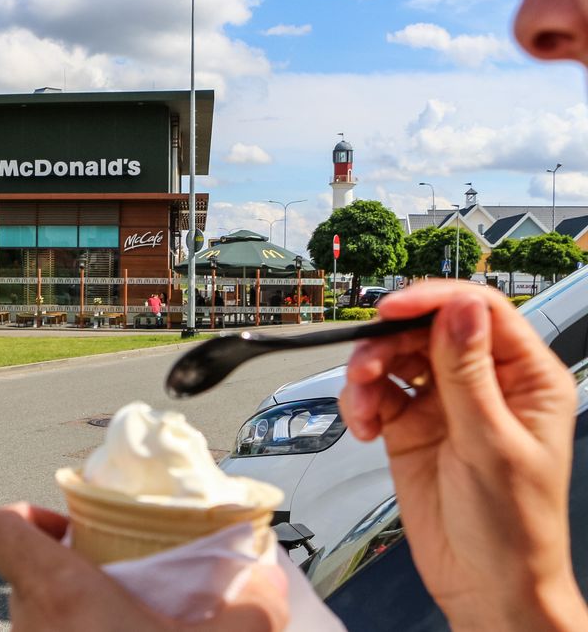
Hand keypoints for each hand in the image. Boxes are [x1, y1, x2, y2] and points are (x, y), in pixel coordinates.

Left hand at [0, 503, 287, 630]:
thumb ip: (251, 609)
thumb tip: (268, 583)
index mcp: (59, 593)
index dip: (21, 516)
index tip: (68, 527)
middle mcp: (29, 628)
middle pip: (26, 578)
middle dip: (72, 576)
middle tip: (120, 586)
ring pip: (39, 624)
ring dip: (76, 622)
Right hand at [339, 281, 587, 629]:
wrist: (485, 585)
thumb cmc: (514, 527)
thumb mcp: (492, 444)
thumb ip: (468, 373)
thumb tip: (459, 310)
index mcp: (526, 378)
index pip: (479, 312)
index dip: (433, 302)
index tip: (393, 310)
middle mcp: (484, 383)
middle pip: (426, 330)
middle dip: (389, 343)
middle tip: (365, 367)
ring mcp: (444, 404)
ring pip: (395, 357)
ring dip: (368, 372)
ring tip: (361, 402)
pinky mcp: (409, 426)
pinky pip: (376, 393)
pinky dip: (360, 402)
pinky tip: (362, 424)